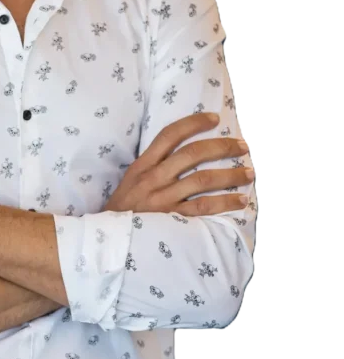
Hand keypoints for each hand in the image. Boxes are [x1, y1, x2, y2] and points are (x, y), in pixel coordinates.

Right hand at [104, 113, 251, 216]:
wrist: (109, 240)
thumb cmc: (122, 210)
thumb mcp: (131, 181)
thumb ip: (152, 167)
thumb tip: (182, 155)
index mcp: (143, 165)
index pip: (169, 135)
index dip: (193, 123)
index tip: (214, 118)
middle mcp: (154, 178)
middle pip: (192, 154)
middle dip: (222, 147)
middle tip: (242, 146)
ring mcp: (163, 198)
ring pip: (203, 180)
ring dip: (230, 175)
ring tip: (248, 173)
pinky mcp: (172, 219)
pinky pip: (203, 208)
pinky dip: (225, 203)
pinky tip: (240, 200)